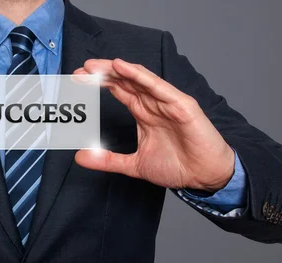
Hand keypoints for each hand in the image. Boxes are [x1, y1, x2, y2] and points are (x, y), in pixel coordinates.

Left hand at [73, 59, 234, 191]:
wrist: (204, 177)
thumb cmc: (178, 166)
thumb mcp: (134, 164)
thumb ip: (107, 160)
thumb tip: (81, 157)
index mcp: (144, 112)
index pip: (118, 90)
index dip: (98, 84)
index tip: (77, 81)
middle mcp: (153, 103)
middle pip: (125, 81)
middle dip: (102, 74)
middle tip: (80, 71)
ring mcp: (167, 102)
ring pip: (138, 79)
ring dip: (116, 71)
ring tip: (96, 66)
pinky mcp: (181, 105)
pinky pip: (158, 86)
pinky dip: (140, 76)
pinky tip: (122, 67)